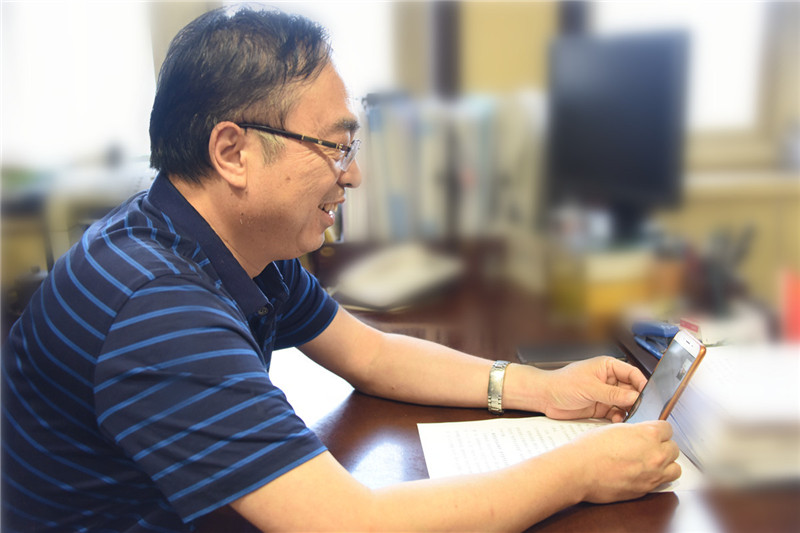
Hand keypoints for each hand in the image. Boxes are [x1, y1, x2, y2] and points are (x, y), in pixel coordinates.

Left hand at [540, 356, 646, 421]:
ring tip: (628, 417)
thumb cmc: (562, 384)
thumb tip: (634, 397)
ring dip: (628, 411)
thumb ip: (613, 394)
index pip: (632, 373)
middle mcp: (608, 380)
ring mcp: (605, 395)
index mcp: (607, 367)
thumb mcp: (590, 387)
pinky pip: (616, 413)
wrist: (545, 397)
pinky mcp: (600, 407)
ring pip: (625, 404)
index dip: (642, 384)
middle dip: (636, 401)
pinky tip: (617, 420)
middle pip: (631, 390)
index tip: (649, 396)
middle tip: (640, 410)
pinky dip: (619, 418)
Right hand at [560, 420, 681, 502]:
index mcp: (648, 434)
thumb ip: (635, 432)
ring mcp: (653, 474)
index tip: (653, 433)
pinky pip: (662, 483)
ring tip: (652, 462)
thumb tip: (641, 435)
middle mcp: (655, 454)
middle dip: (663, 446)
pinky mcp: (646, 489)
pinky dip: (657, 478)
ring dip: (666, 464)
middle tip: (650, 447)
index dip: (658, 430)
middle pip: (674, 448)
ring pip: (675, 468)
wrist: (579, 471)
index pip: (668, 428)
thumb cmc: (590, 448)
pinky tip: (643, 474)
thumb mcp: (615, 429)